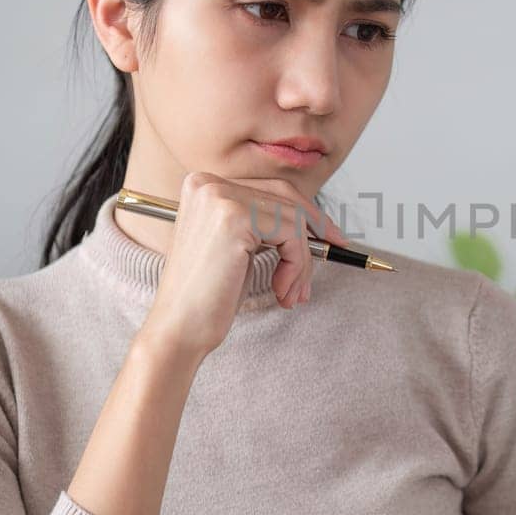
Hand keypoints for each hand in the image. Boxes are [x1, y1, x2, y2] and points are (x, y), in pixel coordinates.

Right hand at [137, 170, 350, 363]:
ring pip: (292, 219)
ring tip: (292, 291)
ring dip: (302, 261)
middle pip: (284, 196)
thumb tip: (315, 219)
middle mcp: (207, 185)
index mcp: (203, 186)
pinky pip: (291, 236)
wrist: (180, 329)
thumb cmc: (208, 295)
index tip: (329, 232)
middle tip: (335, 250)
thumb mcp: (239, 247)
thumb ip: (265, 223)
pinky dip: (297, 266)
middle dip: (314, 228)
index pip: (269, 188)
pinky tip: (282, 291)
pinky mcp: (235, 218)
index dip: (304, 211)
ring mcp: (219, 198)